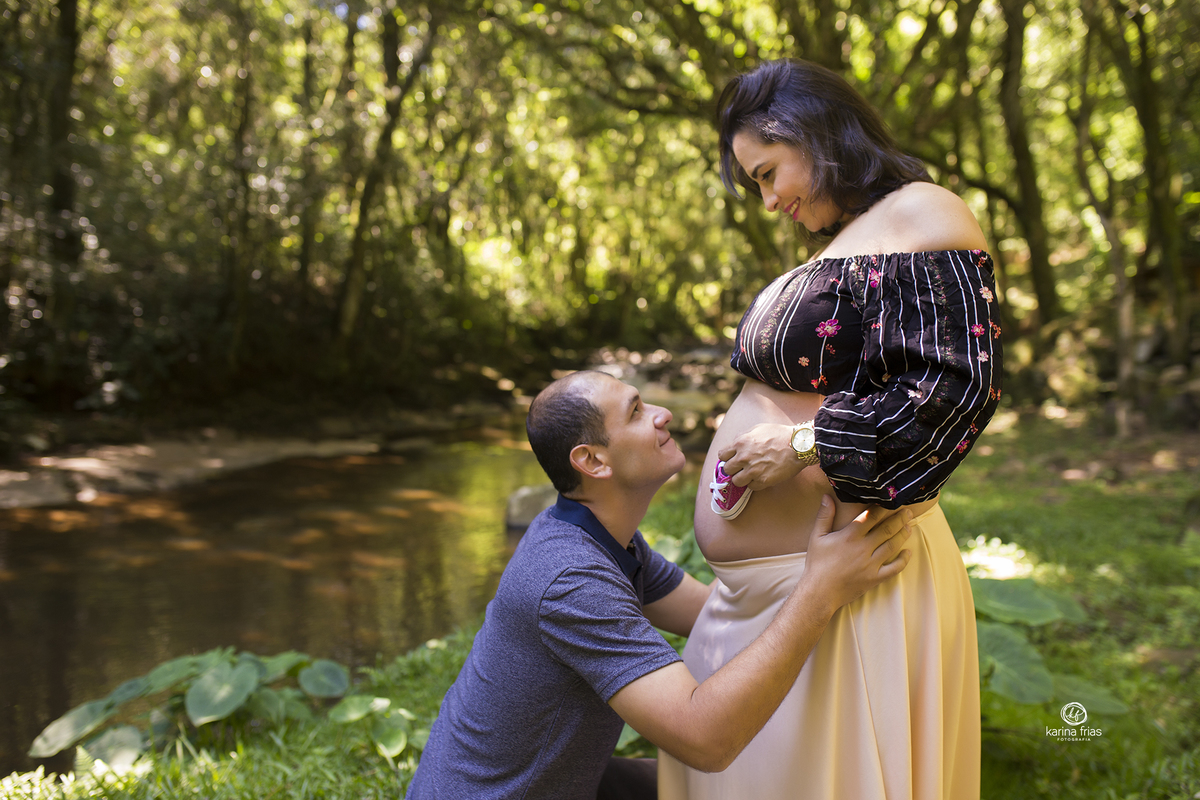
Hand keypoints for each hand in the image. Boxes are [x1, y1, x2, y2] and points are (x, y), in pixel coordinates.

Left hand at [716, 422, 805, 489]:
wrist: (798, 445)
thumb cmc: (779, 434)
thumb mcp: (757, 429)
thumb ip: (743, 437)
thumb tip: (734, 445)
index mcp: (740, 443)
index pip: (721, 455)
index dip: (726, 457)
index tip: (732, 459)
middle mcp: (743, 457)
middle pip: (727, 469)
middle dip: (734, 468)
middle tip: (742, 467)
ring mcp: (753, 470)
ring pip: (736, 481)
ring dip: (742, 478)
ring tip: (751, 474)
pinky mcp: (763, 480)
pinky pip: (751, 487)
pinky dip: (755, 483)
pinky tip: (762, 476)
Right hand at [802, 498, 912, 613]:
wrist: (820, 591)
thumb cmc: (817, 563)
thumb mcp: (817, 537)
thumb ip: (824, 516)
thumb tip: (827, 496)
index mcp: (850, 536)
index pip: (871, 517)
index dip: (883, 508)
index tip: (891, 501)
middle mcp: (863, 548)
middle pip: (886, 529)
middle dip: (899, 518)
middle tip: (908, 511)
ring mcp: (871, 564)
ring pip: (892, 545)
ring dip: (903, 534)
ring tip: (909, 526)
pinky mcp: (875, 578)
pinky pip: (894, 568)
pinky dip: (903, 560)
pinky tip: (908, 552)